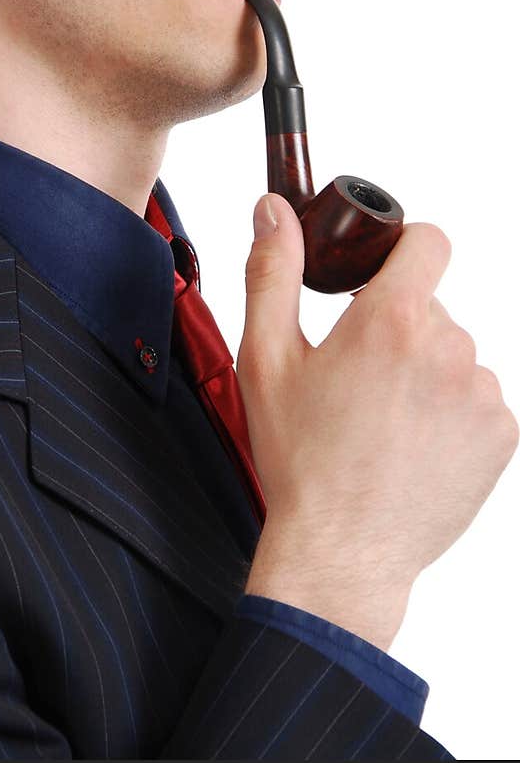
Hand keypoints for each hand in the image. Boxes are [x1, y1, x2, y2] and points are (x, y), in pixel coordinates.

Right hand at [237, 193, 518, 600]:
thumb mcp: (266, 359)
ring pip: (454, 354)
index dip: (404, 248)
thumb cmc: (301, 461)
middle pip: (430, 306)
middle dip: (397, 327)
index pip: (429, 241)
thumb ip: (273, 272)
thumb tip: (274, 211)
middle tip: (356, 377)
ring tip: (382, 419)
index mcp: (390, 320)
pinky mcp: (501, 434)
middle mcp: (448, 348)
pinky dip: (449, 412)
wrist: (342, 551)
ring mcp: (482, 393)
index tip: (381, 273)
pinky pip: (478, 398)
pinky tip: (411, 444)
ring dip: (424, 371)